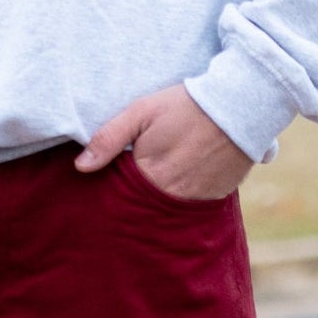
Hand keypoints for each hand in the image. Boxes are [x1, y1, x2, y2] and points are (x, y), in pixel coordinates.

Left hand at [75, 83, 253, 200]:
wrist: (238, 106)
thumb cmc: (185, 105)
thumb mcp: (142, 111)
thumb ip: (109, 138)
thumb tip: (80, 167)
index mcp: (149, 177)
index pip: (120, 196)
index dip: (113, 188)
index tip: (109, 181)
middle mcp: (171, 198)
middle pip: (142, 208)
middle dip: (133, 199)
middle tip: (132, 180)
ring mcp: (195, 203)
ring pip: (165, 211)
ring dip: (157, 201)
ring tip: (156, 179)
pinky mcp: (214, 201)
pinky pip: (189, 209)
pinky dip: (181, 199)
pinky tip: (178, 181)